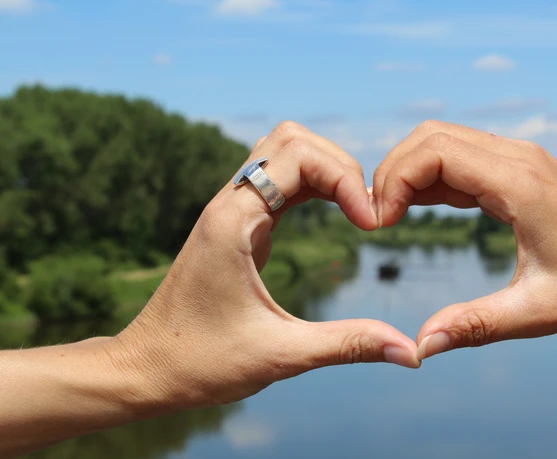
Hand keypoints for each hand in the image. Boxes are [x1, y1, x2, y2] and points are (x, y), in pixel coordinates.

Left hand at [111, 121, 419, 409]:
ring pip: (282, 153)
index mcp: (233, 221)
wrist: (146, 369)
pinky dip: (311, 186)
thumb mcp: (280, 355)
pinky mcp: (234, 225)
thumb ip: (348, 345)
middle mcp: (228, 204)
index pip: (299, 155)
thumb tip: (411, 352)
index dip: (346, 179)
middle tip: (365, 211)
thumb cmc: (199, 362)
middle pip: (291, 139)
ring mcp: (229, 211)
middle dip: (339, 165)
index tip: (371, 225)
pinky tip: (333, 212)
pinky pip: (276, 182)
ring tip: (356, 209)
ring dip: (324, 170)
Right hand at [373, 120, 556, 360]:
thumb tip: (422, 346)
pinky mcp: (513, 169)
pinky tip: (413, 208)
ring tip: (389, 215)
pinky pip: (457, 158)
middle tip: (378, 219)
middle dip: (393, 171)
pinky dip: (427, 177)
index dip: (395, 180)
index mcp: (519, 183)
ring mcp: (515, 159)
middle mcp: (515, 158)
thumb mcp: (539, 311)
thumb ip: (477, 325)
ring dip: (407, 171)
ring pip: (440, 141)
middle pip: (430, 136)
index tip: (381, 223)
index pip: (434, 152)